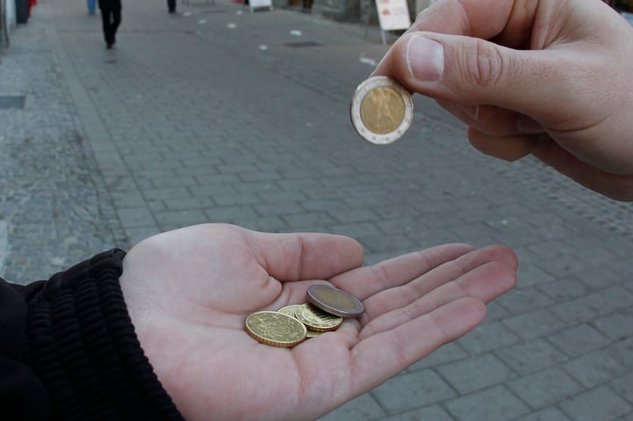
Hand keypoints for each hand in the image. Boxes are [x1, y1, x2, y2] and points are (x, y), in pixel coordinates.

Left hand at [120, 223, 516, 420]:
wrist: (127, 332)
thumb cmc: (168, 289)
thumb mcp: (244, 247)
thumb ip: (302, 251)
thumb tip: (355, 247)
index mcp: (296, 299)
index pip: (373, 282)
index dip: (418, 264)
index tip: (459, 247)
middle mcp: (315, 331)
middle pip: (400, 304)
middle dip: (453, 279)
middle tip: (504, 256)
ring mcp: (322, 360)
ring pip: (405, 327)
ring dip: (458, 299)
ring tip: (505, 272)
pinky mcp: (321, 386)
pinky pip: (388, 354)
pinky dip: (434, 329)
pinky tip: (472, 304)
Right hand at [373, 0, 632, 227]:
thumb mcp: (561, 88)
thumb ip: (484, 73)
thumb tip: (414, 59)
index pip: (446, 17)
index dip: (414, 55)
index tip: (385, 90)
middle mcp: (511, 23)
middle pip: (441, 59)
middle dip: (471, 96)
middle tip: (507, 113)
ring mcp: (507, 65)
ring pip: (453, 97)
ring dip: (491, 121)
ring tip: (539, 121)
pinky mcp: (507, 101)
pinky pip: (471, 125)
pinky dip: (500, 140)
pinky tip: (539, 135)